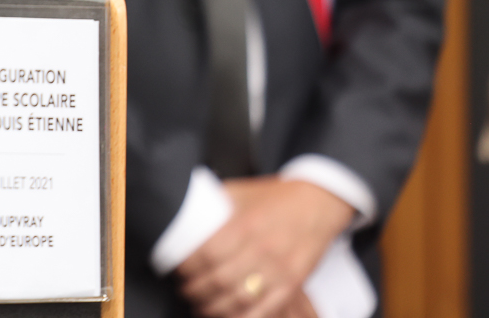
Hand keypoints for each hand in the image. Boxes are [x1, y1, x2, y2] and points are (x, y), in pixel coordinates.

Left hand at [177, 177, 352, 317]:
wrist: (318, 202)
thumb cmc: (276, 197)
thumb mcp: (239, 192)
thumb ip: (212, 203)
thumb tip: (183, 212)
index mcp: (245, 225)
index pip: (207, 254)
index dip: (188, 267)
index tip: (178, 269)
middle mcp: (262, 249)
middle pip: (220, 280)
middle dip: (196, 290)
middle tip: (185, 289)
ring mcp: (280, 269)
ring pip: (241, 299)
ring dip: (215, 307)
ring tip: (201, 304)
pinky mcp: (293, 283)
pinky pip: (267, 309)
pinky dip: (244, 316)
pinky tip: (229, 314)